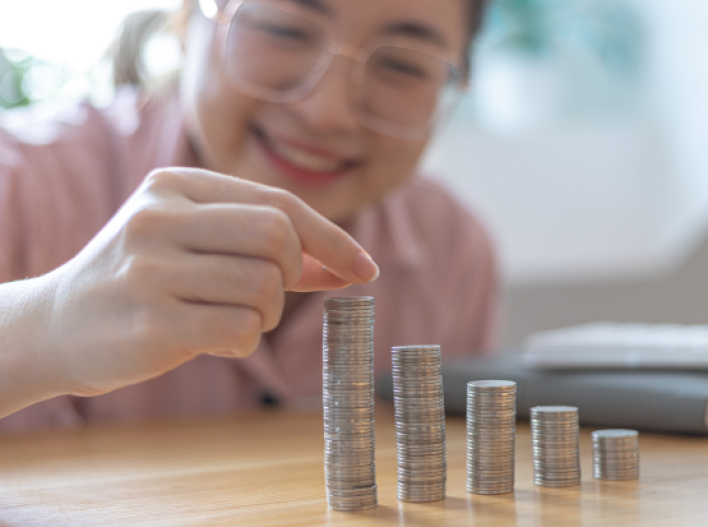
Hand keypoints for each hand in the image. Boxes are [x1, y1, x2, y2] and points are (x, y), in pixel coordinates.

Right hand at [19, 168, 378, 401]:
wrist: (55, 327)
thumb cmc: (143, 282)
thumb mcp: (195, 244)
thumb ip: (264, 248)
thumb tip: (345, 266)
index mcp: (176, 185)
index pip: (280, 203)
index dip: (333, 237)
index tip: (365, 270)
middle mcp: (160, 218)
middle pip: (278, 237)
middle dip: (293, 273)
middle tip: (267, 294)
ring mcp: (150, 270)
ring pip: (265, 286)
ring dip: (267, 312)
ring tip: (231, 317)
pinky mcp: (150, 324)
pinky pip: (241, 329)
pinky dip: (244, 340)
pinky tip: (212, 339)